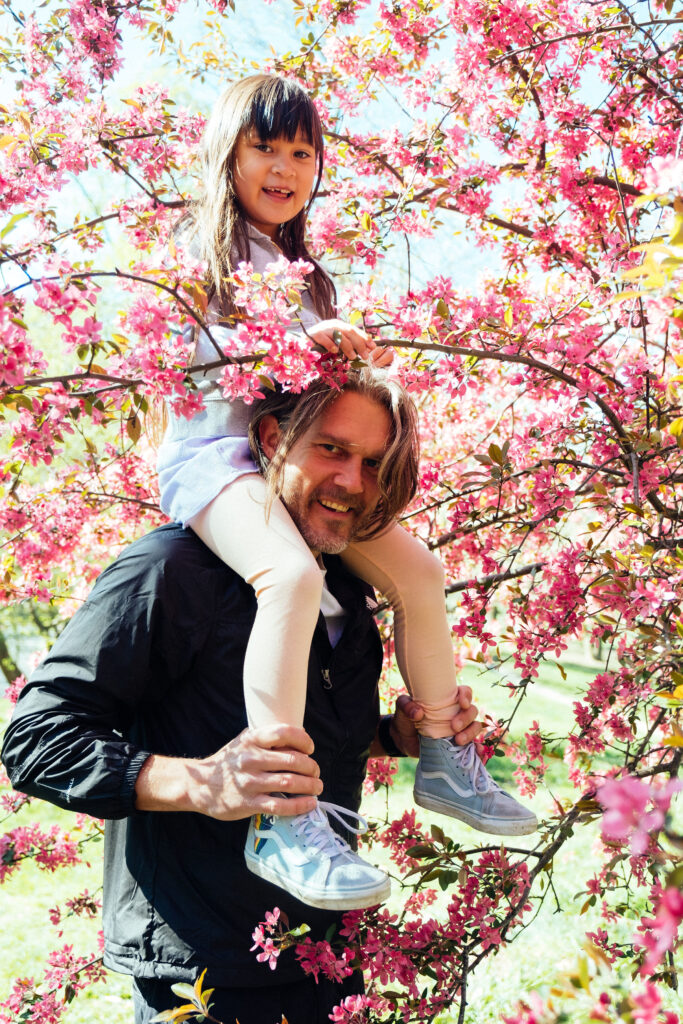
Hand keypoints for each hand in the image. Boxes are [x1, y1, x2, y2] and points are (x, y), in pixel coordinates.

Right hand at [135, 724, 322, 820]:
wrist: (199, 785)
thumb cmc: (228, 762)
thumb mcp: (243, 742)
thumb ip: (266, 738)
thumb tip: (299, 737)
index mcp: (251, 740)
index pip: (283, 733)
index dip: (303, 740)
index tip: (310, 748)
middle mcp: (250, 759)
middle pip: (292, 760)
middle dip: (311, 767)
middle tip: (316, 772)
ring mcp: (250, 782)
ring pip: (289, 782)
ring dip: (309, 785)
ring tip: (318, 787)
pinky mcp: (248, 803)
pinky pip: (280, 805)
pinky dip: (299, 805)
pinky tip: (310, 803)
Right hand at [307, 319, 393, 366]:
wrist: (302, 341)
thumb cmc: (321, 343)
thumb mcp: (336, 342)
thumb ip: (347, 343)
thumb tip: (364, 350)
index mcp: (339, 325)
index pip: (355, 330)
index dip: (364, 337)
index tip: (373, 346)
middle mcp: (332, 324)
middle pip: (349, 332)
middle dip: (359, 343)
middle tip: (366, 355)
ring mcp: (323, 328)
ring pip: (339, 335)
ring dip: (348, 347)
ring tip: (353, 357)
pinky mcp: (315, 334)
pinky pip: (325, 339)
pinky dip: (331, 345)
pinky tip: (335, 351)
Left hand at [388, 687, 482, 757]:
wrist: (402, 741)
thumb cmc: (405, 719)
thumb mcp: (402, 707)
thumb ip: (406, 706)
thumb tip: (418, 713)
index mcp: (446, 700)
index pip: (464, 692)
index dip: (467, 695)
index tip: (461, 702)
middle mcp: (456, 713)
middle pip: (472, 711)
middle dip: (466, 718)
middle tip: (454, 726)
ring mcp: (459, 730)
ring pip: (475, 727)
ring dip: (471, 733)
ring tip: (458, 741)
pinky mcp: (458, 745)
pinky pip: (473, 746)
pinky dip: (478, 749)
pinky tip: (476, 751)